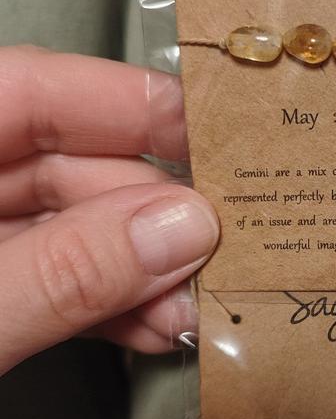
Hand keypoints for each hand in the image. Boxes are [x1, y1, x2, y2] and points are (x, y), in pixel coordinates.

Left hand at [0, 46, 218, 375]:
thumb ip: (67, 270)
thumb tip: (186, 227)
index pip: (32, 89)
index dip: (129, 103)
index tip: (219, 136)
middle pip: (65, 164)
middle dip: (148, 218)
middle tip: (218, 256)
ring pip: (67, 229)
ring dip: (137, 273)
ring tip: (191, 311)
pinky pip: (50, 281)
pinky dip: (101, 305)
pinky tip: (150, 329)